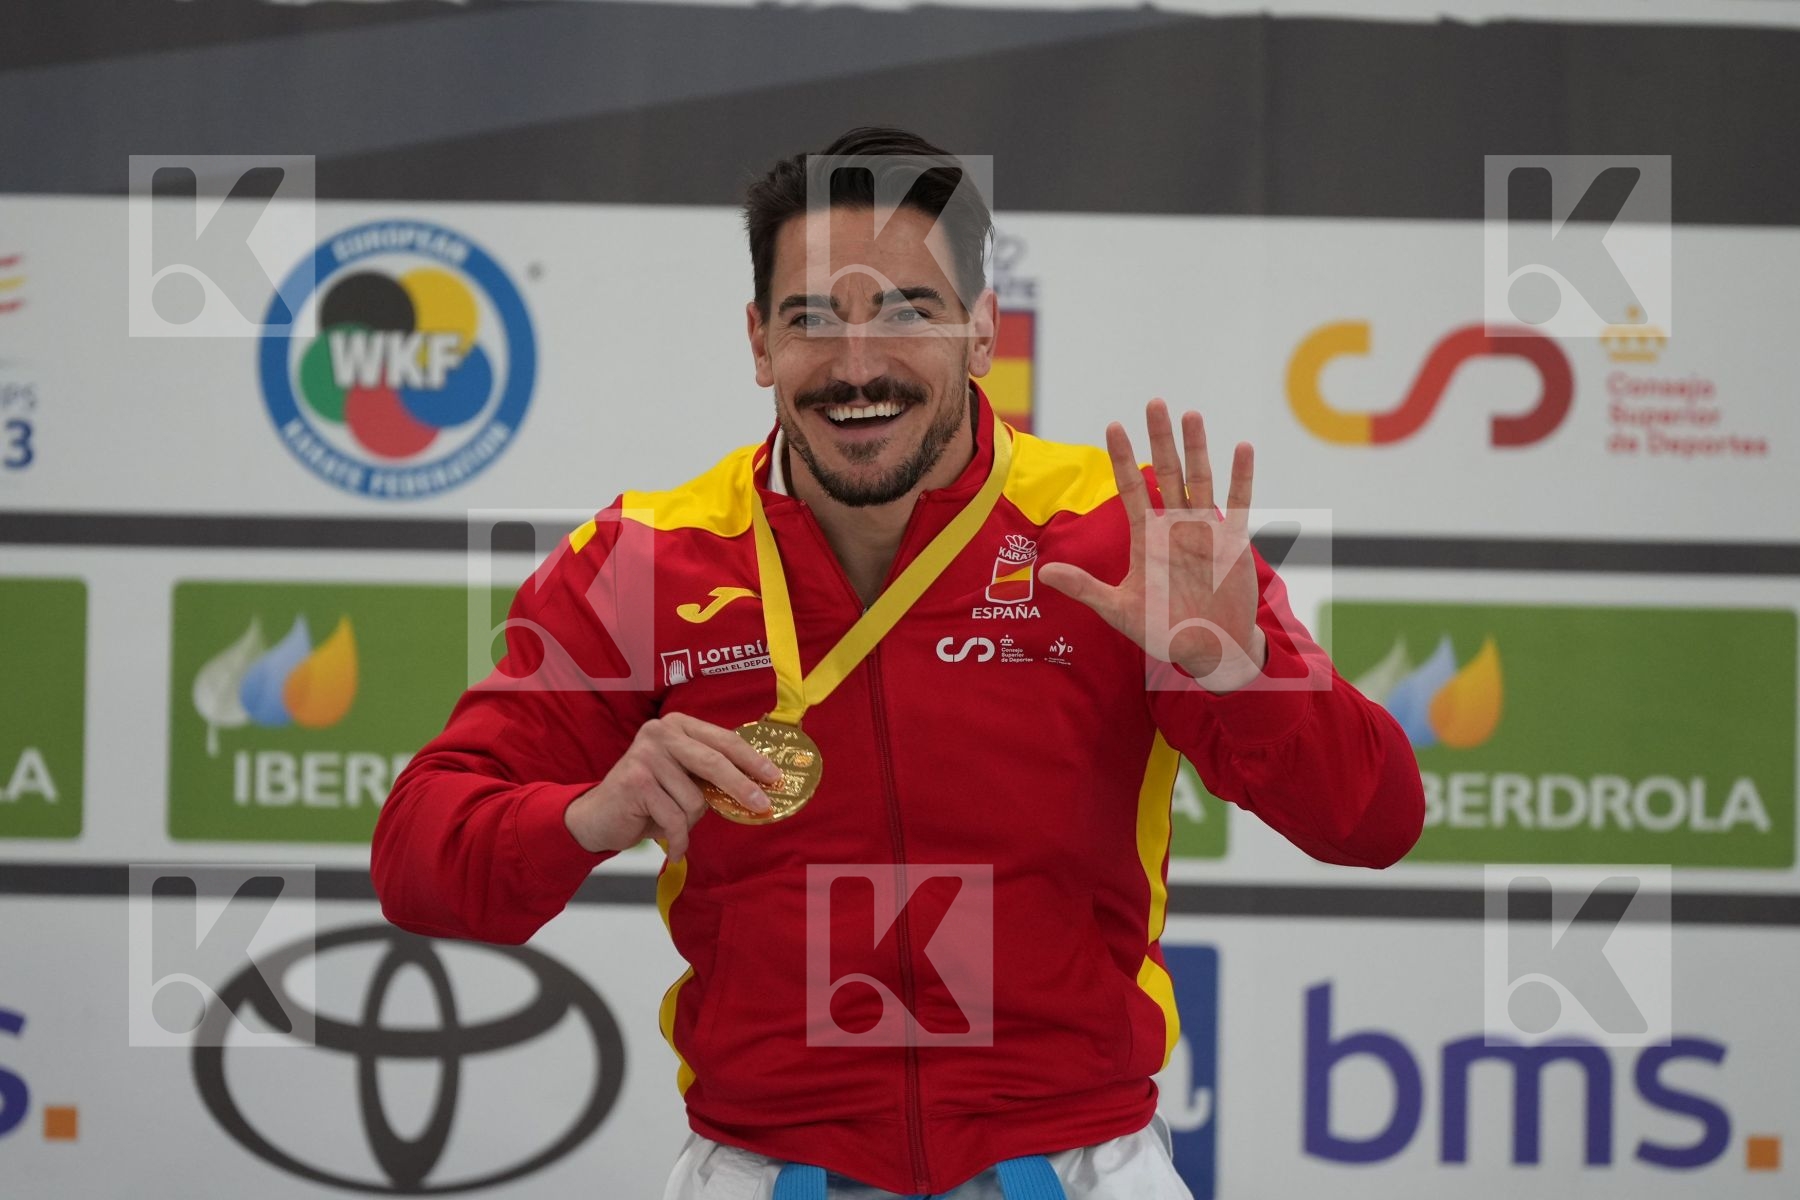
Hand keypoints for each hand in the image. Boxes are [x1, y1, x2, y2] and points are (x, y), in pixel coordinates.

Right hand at [564, 712, 783, 861]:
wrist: (598, 817)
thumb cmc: (648, 798)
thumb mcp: (681, 777)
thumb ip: (709, 773)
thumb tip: (757, 786)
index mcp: (678, 725)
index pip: (724, 740)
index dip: (752, 759)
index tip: (775, 776)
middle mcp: (660, 733)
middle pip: (714, 762)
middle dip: (742, 787)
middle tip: (763, 806)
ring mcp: (646, 755)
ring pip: (694, 800)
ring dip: (689, 821)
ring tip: (670, 822)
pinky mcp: (636, 782)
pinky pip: (676, 819)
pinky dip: (678, 839)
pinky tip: (673, 847)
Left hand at [1038, 398, 1266, 692]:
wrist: (1207, 649)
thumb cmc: (1163, 629)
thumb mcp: (1119, 609)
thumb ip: (1085, 588)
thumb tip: (1044, 573)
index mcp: (1146, 537)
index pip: (1131, 488)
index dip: (1122, 459)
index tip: (1113, 427)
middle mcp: (1174, 526)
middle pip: (1166, 472)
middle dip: (1159, 438)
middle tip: (1153, 402)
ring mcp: (1204, 530)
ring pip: (1199, 479)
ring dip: (1196, 447)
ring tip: (1190, 414)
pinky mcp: (1232, 541)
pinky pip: (1238, 503)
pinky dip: (1240, 476)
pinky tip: (1242, 448)